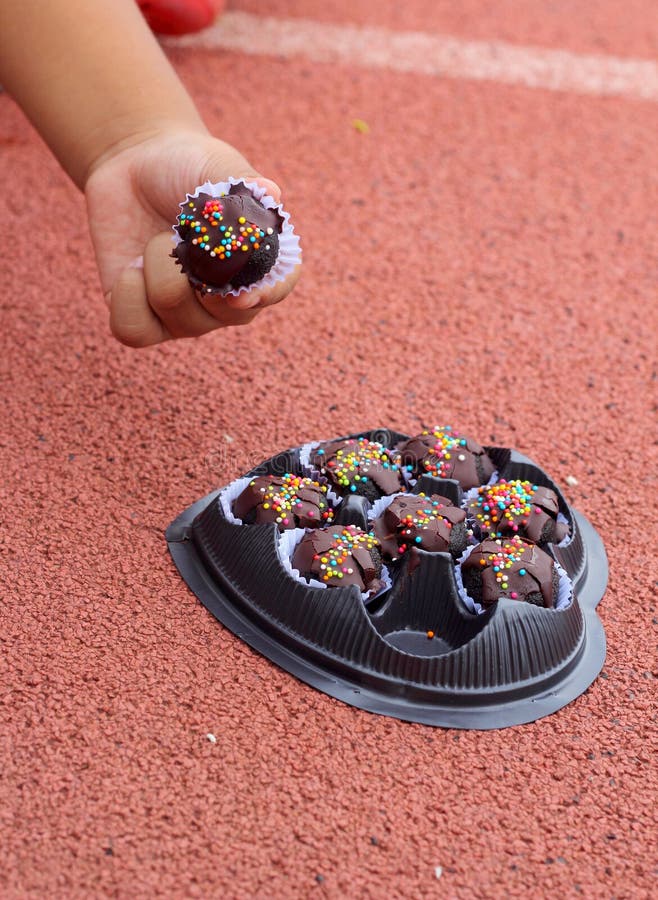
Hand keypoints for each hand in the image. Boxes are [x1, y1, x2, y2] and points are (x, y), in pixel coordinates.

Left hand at [85, 128, 300, 345]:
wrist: (134, 165)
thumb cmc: (186, 167)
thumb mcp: (217, 167)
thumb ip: (244, 183)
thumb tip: (270, 191)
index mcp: (257, 264)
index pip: (275, 289)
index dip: (264, 294)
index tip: (240, 291)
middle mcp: (227, 300)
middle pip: (224, 312)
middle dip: (198, 266)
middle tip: (182, 233)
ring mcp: (185, 316)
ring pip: (177, 316)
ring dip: (157, 267)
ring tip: (156, 241)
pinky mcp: (142, 319)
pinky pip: (133, 330)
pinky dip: (127, 295)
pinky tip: (130, 267)